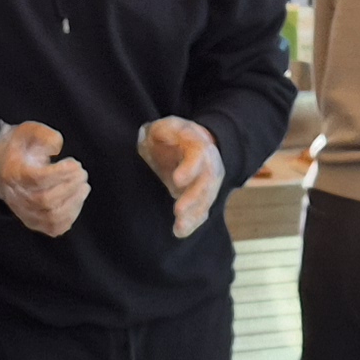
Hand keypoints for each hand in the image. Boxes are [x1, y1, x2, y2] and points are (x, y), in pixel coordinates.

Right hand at [0, 122, 89, 237]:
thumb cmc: (17, 150)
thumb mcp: (26, 131)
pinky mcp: (33, 222)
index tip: (74, 164)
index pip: (37, 179)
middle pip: (46, 200)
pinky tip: (76, 199)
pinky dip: (70, 216)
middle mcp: (15, 196)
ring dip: (74, 202)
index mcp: (12, 173)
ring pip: (51, 217)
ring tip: (83, 186)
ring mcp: (24, 212)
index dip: (60, 173)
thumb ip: (42, 134)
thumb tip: (57, 147)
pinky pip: (54, 227)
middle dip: (70, 187)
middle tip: (82, 173)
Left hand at [139, 116, 221, 235]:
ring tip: (179, 227)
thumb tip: (149, 138)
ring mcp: (208, 181)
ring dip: (194, 214)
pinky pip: (202, 211)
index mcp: (198, 142)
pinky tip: (179, 232)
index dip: (191, 168)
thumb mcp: (162, 128)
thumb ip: (160, 132)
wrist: (183, 145)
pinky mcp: (202, 197)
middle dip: (194, 197)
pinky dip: (192, 223)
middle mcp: (209, 163)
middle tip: (178, 210)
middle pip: (208, 181)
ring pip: (207, 199)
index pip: (199, 154)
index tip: (178, 180)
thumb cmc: (168, 136)